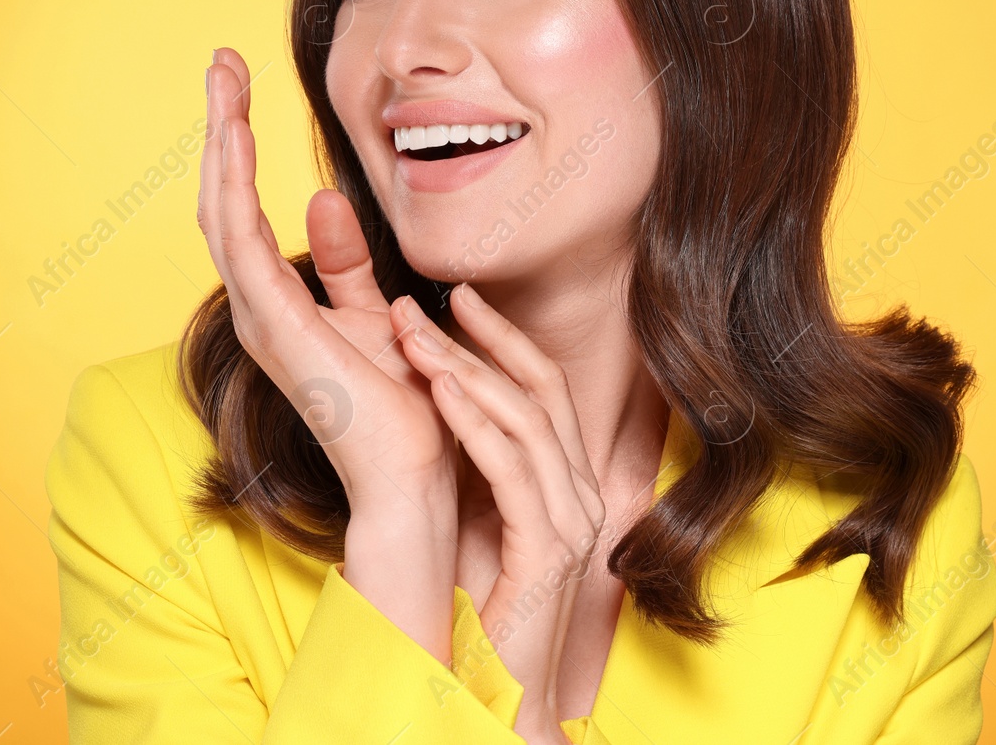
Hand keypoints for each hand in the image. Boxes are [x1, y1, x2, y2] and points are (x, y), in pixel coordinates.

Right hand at [198, 46, 454, 515]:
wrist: (419, 479)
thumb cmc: (406, 408)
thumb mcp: (379, 317)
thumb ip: (348, 266)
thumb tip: (326, 199)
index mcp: (281, 304)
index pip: (245, 209)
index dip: (239, 146)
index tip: (242, 85)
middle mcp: (260, 307)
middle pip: (222, 201)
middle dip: (221, 127)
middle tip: (222, 61)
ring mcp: (262, 319)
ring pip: (221, 213)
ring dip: (220, 142)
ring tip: (224, 79)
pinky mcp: (277, 329)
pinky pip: (242, 245)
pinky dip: (235, 188)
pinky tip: (238, 138)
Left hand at [395, 284, 605, 739]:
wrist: (497, 698)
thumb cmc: (480, 618)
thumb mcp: (477, 524)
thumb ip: (476, 472)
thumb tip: (439, 407)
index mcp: (566, 486)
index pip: (544, 390)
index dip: (503, 338)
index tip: (456, 297)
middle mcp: (581, 496)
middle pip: (541, 391)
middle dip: (482, 338)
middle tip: (424, 300)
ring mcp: (572, 523)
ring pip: (526, 421)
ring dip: (465, 371)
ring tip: (413, 337)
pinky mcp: (549, 553)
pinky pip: (512, 470)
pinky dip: (474, 424)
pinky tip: (437, 394)